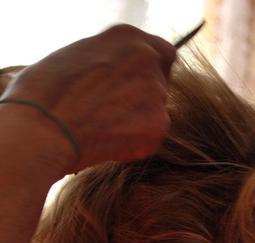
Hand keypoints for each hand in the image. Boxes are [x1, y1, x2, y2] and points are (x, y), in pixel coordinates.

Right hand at [0, 24, 176, 175]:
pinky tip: (109, 143)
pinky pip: (152, 137)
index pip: (158, 53)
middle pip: (159, 82)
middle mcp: (146, 57)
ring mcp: (156, 91)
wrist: (44, 130)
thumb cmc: (45, 95)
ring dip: (138, 121)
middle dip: (140, 99)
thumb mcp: (76, 57)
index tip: (132, 87)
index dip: (146, 72)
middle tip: (112, 114)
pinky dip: (135, 143)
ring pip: (156, 111)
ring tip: (104, 128)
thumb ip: (106, 62)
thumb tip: (113, 76)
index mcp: (126, 36)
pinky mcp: (158, 125)